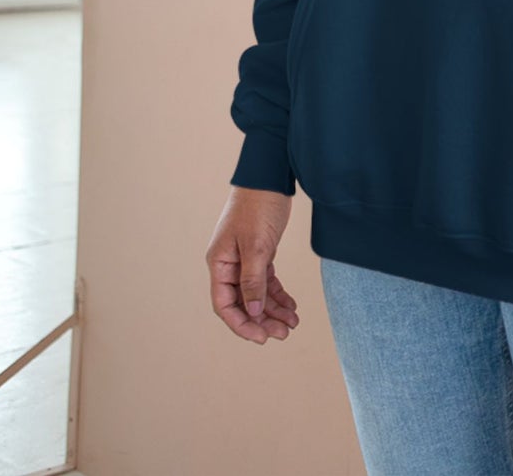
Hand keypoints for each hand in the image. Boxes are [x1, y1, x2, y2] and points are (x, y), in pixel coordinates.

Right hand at [206, 187, 300, 343]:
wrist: (270, 174)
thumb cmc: (258, 205)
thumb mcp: (256, 245)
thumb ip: (253, 280)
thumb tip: (253, 313)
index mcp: (219, 263)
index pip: (225, 305)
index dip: (242, 324)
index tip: (262, 338)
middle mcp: (228, 264)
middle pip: (243, 303)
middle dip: (263, 320)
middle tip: (285, 333)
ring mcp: (244, 258)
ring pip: (257, 294)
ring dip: (273, 310)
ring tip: (293, 323)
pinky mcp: (260, 252)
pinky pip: (266, 280)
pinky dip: (278, 294)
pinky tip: (291, 305)